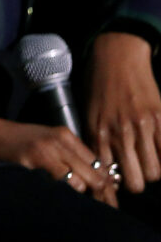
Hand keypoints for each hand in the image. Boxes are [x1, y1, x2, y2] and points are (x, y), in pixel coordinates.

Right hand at [0, 112, 116, 205]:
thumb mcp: (50, 138)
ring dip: (81, 195)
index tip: (108, 195)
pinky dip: (62, 193)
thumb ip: (72, 153)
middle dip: (99, 193)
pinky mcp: (30, 164)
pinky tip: (60, 196)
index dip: (106, 182)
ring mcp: (45, 153)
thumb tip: (98, 177)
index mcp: (66, 135)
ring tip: (80, 202)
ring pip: (79, 183)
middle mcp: (59, 143)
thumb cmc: (21, 139)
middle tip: (100, 205)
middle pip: (93, 174)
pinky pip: (56, 185)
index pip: (98, 162)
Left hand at [87, 30, 160, 195]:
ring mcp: (142, 127)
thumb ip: (95, 139)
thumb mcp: (88, 113)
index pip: (107, 174)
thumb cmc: (99, 85)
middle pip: (136, 181)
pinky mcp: (160, 119)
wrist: (117, 58)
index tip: (116, 181)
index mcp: (98, 132)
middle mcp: (120, 133)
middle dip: (136, 182)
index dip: (113, 183)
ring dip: (152, 171)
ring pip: (155, 172)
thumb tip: (103, 166)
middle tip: (135, 173)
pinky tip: (157, 151)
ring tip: (147, 161)